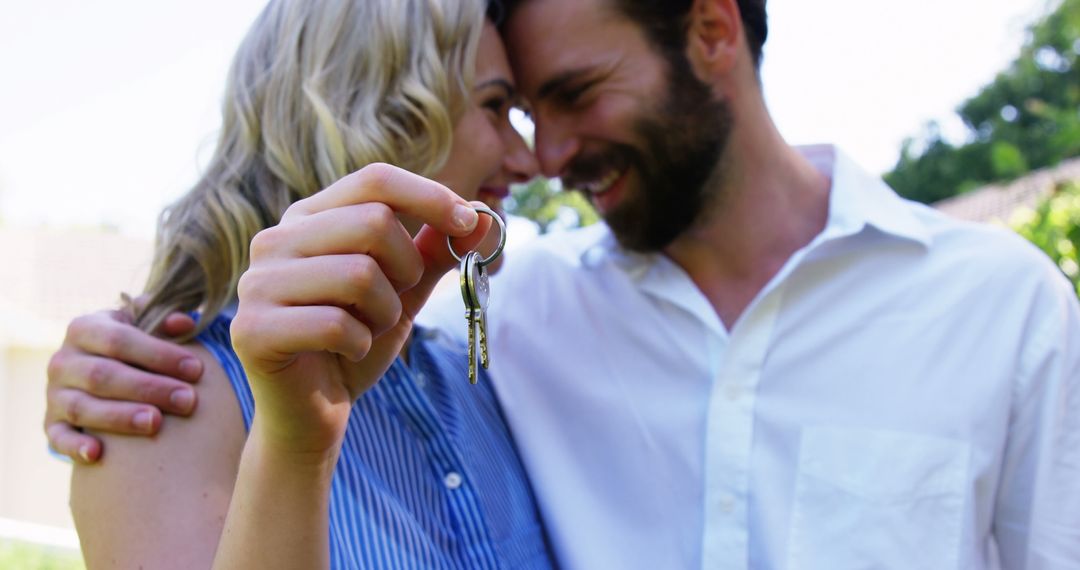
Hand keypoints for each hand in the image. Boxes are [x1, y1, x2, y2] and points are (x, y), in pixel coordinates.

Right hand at [44, 307, 203, 462]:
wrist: (97, 368)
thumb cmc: (132, 345)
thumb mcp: (143, 325)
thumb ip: (164, 321)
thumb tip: (185, 324)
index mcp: (84, 328)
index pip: (119, 340)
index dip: (159, 354)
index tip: (196, 369)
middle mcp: (63, 361)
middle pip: (103, 376)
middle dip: (149, 388)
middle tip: (188, 400)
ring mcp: (54, 394)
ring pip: (82, 408)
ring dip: (120, 417)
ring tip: (156, 423)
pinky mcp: (52, 424)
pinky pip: (58, 438)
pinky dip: (75, 447)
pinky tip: (98, 454)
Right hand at [231, 163, 490, 455]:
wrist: (313, 412)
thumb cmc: (355, 343)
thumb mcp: (404, 291)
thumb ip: (436, 252)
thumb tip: (486, 218)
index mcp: (309, 218)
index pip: (375, 180)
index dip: (430, 196)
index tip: (468, 223)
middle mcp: (275, 239)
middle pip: (374, 222)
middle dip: (406, 270)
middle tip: (394, 303)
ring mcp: (258, 283)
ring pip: (359, 274)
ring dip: (384, 313)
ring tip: (366, 330)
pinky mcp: (252, 329)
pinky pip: (337, 324)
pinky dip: (361, 344)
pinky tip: (347, 353)